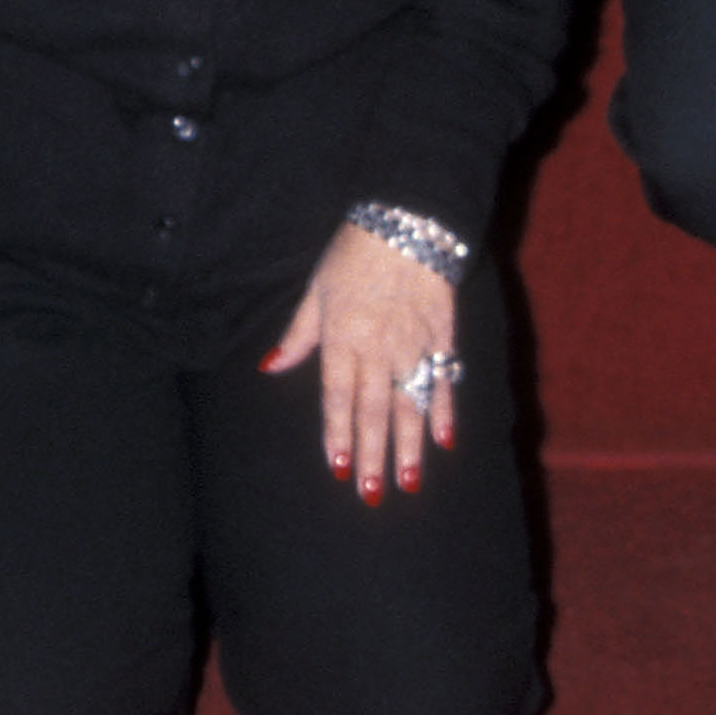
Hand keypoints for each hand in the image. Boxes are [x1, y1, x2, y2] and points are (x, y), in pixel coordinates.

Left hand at [261, 221, 457, 503]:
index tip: (338, 468)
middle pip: (374, 409)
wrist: (406, 221)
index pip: (337, 395)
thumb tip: (270, 366)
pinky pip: (443, 379)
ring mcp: (413, 343)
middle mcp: (378, 346)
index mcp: (342, 336)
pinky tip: (445, 442)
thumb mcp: (315, 289)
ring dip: (409, 446)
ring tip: (408, 482)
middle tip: (370, 493)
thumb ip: (298, 334)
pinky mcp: (442, 335)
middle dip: (372, 453)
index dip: (337, 433)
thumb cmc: (351, 254)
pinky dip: (444, 410)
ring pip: (410, 403)